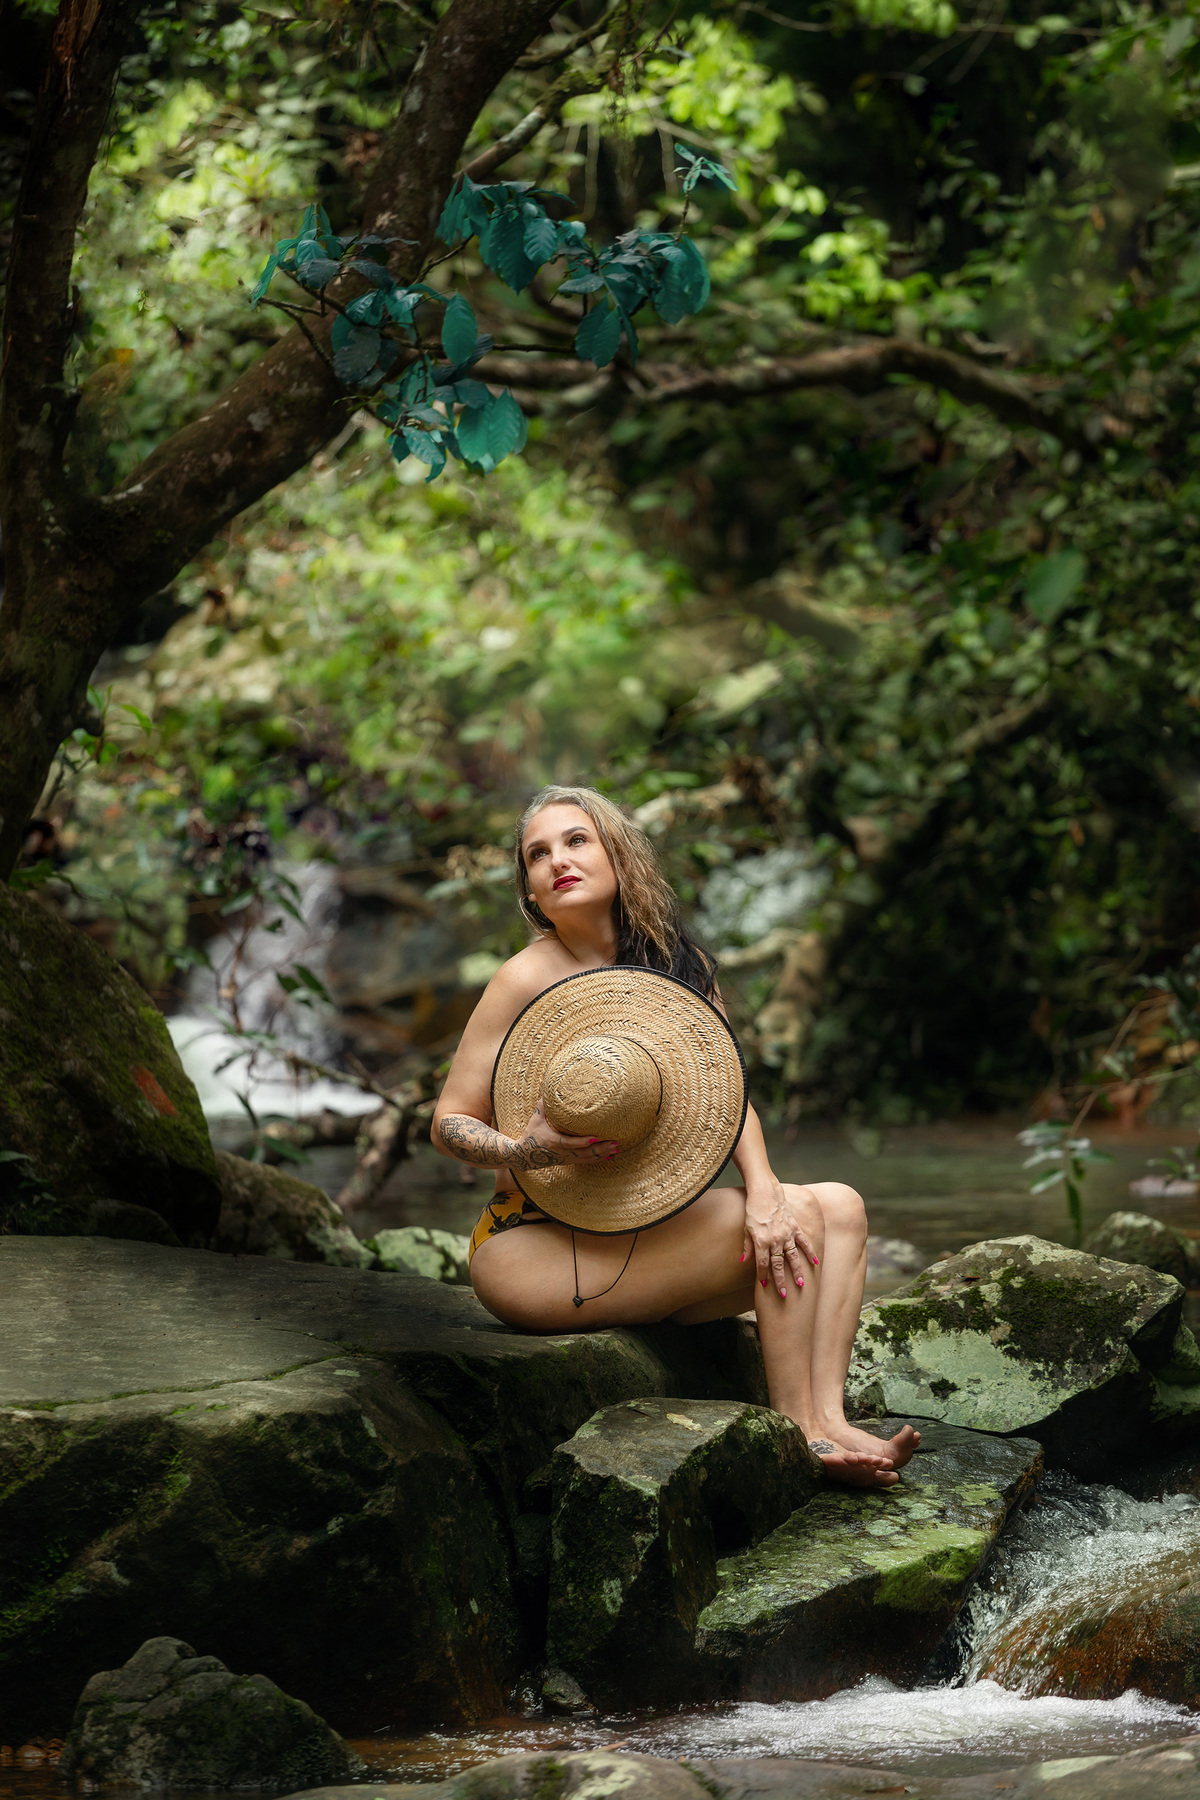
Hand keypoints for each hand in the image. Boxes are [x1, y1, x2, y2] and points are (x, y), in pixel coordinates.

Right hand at [510, 1099, 619, 1169]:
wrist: (525, 1156)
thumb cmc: (531, 1134)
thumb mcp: (535, 1119)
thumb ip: (543, 1106)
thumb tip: (549, 1088)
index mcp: (554, 1141)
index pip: (571, 1143)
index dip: (583, 1142)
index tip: (596, 1138)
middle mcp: (562, 1152)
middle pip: (585, 1153)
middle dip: (601, 1149)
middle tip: (615, 1143)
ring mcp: (567, 1158)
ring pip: (587, 1158)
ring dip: (603, 1154)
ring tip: (616, 1149)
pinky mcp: (569, 1161)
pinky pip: (586, 1161)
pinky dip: (598, 1159)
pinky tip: (610, 1157)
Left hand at [742, 1179, 817, 1298]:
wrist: (765, 1192)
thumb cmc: (753, 1210)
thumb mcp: (746, 1228)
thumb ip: (747, 1246)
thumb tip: (743, 1260)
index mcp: (761, 1240)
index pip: (763, 1263)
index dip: (763, 1276)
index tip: (765, 1286)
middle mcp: (775, 1239)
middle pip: (778, 1264)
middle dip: (780, 1280)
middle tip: (784, 1295)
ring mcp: (786, 1233)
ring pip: (793, 1256)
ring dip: (797, 1271)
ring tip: (801, 1284)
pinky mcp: (795, 1227)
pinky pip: (804, 1242)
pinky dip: (810, 1252)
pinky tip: (814, 1263)